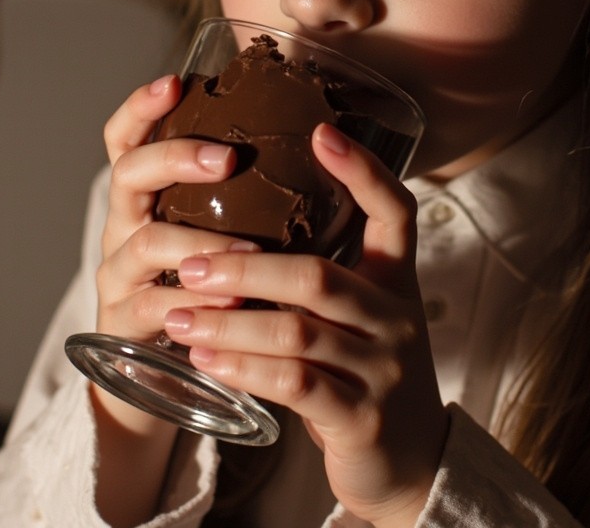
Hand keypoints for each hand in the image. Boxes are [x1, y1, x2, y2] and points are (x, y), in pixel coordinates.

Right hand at [94, 74, 246, 432]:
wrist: (169, 372)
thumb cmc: (210, 283)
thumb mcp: (218, 229)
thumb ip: (244, 193)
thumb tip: (320, 139)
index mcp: (146, 193)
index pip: (126, 137)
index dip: (143, 106)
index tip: (175, 82)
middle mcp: (124, 223)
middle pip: (130, 173)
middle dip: (178, 158)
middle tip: (228, 159)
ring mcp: (119, 272)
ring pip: (148, 241)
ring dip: (203, 242)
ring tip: (254, 253)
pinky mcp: (124, 322)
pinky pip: (156, 304)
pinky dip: (197, 303)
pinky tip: (234, 306)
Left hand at [163, 122, 448, 527]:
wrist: (408, 458)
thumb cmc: (365, 369)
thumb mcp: (360, 312)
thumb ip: (322, 274)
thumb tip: (245, 224)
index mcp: (398, 278)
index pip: (396, 210)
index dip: (363, 170)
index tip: (320, 131)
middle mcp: (397, 315)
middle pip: (318, 276)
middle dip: (244, 268)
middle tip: (189, 263)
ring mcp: (383, 367)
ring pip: (297, 331)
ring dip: (228, 323)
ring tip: (180, 314)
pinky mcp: (361, 416)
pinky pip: (294, 383)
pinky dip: (243, 369)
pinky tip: (206, 361)